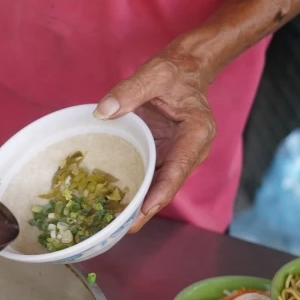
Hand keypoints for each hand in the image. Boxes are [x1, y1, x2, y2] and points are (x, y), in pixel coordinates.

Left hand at [92, 46, 216, 232]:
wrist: (186, 70)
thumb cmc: (175, 71)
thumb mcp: (155, 73)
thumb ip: (130, 91)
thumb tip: (103, 112)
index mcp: (196, 132)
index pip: (179, 168)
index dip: (161, 192)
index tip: (144, 211)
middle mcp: (191, 149)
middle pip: (168, 185)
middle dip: (146, 209)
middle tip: (120, 229)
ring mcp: (178, 155)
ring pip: (158, 186)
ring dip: (138, 205)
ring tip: (112, 224)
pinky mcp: (165, 156)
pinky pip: (150, 176)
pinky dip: (134, 190)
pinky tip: (112, 203)